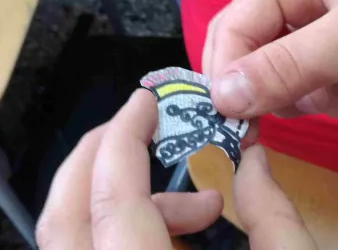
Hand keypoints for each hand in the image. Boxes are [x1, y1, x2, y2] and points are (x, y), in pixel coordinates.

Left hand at [37, 89, 316, 248]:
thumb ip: (274, 216)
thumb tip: (253, 162)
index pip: (114, 199)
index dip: (124, 138)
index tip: (144, 102)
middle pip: (63, 214)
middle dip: (100, 155)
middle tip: (144, 130)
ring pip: (69, 235)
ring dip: (124, 200)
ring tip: (206, 206)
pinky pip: (92, 249)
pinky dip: (126, 228)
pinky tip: (183, 230)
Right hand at [204, 0, 337, 118]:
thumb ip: (287, 65)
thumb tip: (219, 96)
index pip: (236, 23)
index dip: (227, 68)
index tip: (231, 115)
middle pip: (253, 50)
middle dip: (269, 84)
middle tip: (296, 106)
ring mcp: (328, 31)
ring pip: (282, 77)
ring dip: (311, 94)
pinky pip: (317, 90)